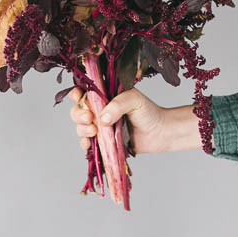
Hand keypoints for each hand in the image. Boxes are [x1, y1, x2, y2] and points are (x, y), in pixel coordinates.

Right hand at [68, 87, 202, 153]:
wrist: (160, 133)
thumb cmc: (149, 112)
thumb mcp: (134, 100)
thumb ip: (118, 105)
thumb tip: (102, 118)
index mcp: (105, 95)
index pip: (85, 92)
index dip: (77, 94)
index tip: (78, 97)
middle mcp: (100, 109)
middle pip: (78, 110)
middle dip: (79, 114)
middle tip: (89, 118)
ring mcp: (101, 126)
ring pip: (80, 126)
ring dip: (82, 129)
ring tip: (94, 131)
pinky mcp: (104, 141)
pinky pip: (88, 143)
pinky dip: (84, 143)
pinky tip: (88, 144)